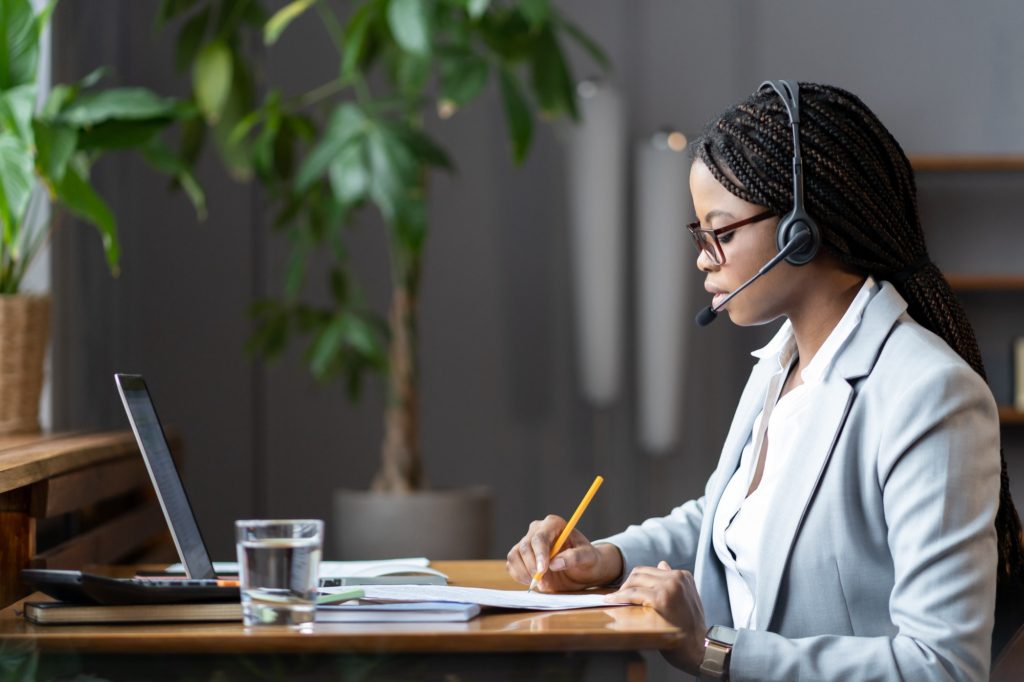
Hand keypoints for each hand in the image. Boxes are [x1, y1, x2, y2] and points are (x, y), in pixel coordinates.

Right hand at [505, 515, 622, 591]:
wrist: (582, 570)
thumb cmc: (587, 560)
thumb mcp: (588, 558)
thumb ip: (574, 558)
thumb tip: (555, 563)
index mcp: (554, 524)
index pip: (540, 537)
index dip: (539, 554)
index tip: (543, 570)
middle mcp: (538, 530)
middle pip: (525, 546)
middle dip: (532, 566)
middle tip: (542, 582)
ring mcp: (528, 542)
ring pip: (515, 555)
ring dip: (524, 572)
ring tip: (540, 583)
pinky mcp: (522, 556)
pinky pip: (512, 564)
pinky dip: (518, 575)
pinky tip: (532, 582)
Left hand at [605, 561, 706, 673]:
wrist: (700, 648)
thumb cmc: (690, 628)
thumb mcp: (686, 599)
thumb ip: (673, 582)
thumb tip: (661, 564)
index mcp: (683, 576)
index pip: (650, 570)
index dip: (634, 581)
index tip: (625, 590)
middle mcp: (677, 577)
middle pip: (640, 572)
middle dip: (626, 584)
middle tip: (617, 596)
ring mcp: (670, 586)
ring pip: (635, 580)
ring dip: (621, 590)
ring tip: (613, 599)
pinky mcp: (661, 598)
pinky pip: (633, 594)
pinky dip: (619, 597)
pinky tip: (612, 601)